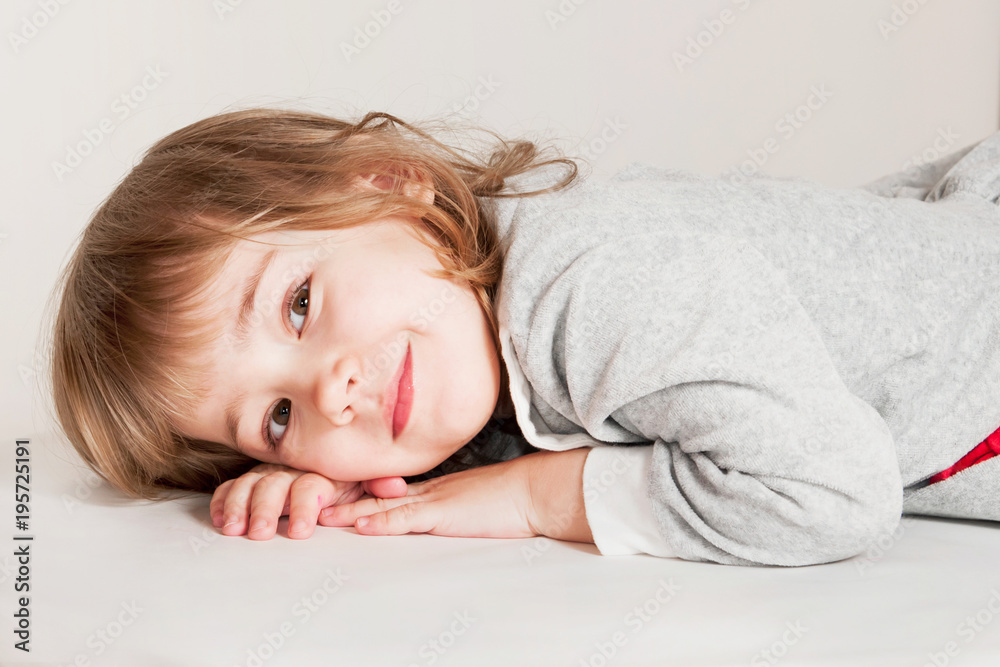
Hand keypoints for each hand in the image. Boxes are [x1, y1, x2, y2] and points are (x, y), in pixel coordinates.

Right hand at [210, 463, 407, 539]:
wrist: (330, 453)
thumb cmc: (346, 478)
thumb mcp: (366, 481)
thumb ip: (378, 484)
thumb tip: (396, 487)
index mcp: (319, 471)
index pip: (310, 486)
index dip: (305, 507)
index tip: (303, 531)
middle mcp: (290, 470)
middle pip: (273, 485)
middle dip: (266, 509)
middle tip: (261, 534)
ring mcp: (266, 474)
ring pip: (248, 484)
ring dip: (239, 505)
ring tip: (233, 529)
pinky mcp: (248, 481)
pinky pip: (230, 486)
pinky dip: (222, 500)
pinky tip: (219, 518)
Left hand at [318, 454, 537, 538]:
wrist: (536, 491)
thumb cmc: (512, 499)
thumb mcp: (472, 502)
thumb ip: (451, 507)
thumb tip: (440, 515)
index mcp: (433, 488)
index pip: (386, 489)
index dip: (356, 491)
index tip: (329, 492)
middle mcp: (427, 489)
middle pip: (375, 493)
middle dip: (341, 497)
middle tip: (307, 498)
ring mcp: (435, 499)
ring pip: (383, 504)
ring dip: (349, 510)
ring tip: (318, 513)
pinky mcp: (446, 513)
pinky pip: (408, 519)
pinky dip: (383, 521)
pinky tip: (361, 525)